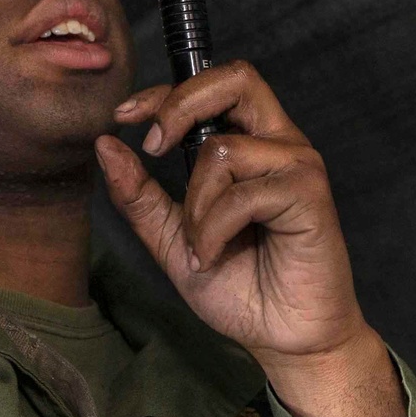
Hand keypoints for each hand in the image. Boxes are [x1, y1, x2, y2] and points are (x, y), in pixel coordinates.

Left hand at [94, 60, 369, 371]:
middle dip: (181, 103)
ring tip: (203, 246)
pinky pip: (243, 194)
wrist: (283, 339)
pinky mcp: (310, 194)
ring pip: (222, 150)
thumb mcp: (171, 237)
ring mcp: (298, 165)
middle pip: (237, 77)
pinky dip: (214, 229)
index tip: (123, 116)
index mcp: (249, 144)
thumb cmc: (238, 285)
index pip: (212, 85)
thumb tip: (105, 144)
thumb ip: (139, 194)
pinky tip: (216, 254)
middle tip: (153, 146)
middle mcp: (277, 144)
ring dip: (196, 204)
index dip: (165, 91)